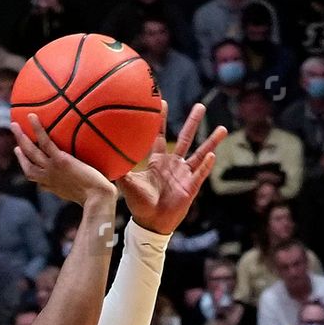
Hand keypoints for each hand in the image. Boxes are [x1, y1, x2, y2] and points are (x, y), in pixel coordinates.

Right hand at [11, 112, 116, 207]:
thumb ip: (83, 184)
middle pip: (28, 164)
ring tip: (14, 124)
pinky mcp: (60, 161)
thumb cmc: (98, 198)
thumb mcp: (86, 193)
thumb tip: (88, 178)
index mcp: (53, 186)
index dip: (26, 166)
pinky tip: (31, 116)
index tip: (22, 156)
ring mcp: (52, 169)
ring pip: (31, 152)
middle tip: (15, 141)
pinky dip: (37, 129)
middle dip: (19, 153)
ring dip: (21, 138)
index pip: (35, 177)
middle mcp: (49, 178)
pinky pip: (44, 142)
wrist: (98, 199)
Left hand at [116, 103, 224, 235]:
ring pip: (200, 154)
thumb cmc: (138, 204)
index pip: (159, 135)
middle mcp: (173, 164)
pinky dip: (206, 166)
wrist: (150, 224)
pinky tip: (213, 155)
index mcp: (158, 161)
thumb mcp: (127, 184)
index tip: (162, 101)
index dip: (161, 120)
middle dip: (193, 122)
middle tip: (201, 105)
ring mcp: (184, 175)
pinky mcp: (191, 187)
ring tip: (223, 128)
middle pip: (185, 138)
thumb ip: (118, 169)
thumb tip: (100, 155)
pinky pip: (200, 174)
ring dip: (211, 142)